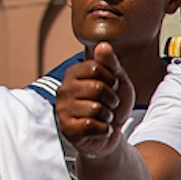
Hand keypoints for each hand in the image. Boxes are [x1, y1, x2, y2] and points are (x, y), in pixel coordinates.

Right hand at [57, 42, 136, 159]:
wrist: (110, 134)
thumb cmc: (112, 105)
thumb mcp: (117, 81)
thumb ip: (111, 63)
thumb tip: (103, 45)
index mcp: (74, 74)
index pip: (96, 67)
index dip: (111, 79)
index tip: (111, 87)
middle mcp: (64, 90)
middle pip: (97, 88)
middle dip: (112, 99)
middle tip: (109, 106)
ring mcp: (63, 110)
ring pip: (95, 108)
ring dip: (108, 116)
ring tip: (104, 118)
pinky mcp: (67, 129)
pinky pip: (91, 125)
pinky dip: (104, 129)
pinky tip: (100, 129)